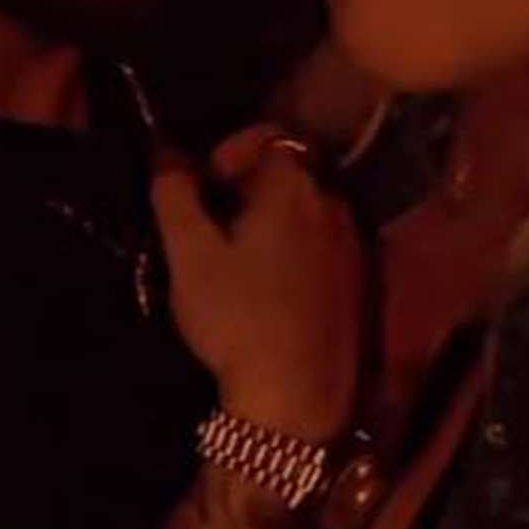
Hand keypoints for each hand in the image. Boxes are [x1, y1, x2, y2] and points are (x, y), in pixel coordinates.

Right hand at [152, 125, 363, 444]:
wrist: (299, 394)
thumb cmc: (237, 318)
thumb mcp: (189, 255)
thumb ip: (174, 194)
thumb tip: (166, 150)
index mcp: (293, 184)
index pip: (267, 134)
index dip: (230, 151)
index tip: (205, 190)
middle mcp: (333, 201)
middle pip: (291, 168)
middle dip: (250, 185)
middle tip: (215, 227)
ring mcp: (353, 240)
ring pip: (310, 206)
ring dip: (275, 217)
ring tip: (240, 259)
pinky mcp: (362, 278)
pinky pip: (326, 239)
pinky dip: (298, 246)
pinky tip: (274, 286)